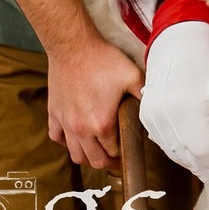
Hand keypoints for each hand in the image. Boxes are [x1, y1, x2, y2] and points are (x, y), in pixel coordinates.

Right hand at [46, 33, 143, 170]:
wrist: (73, 46)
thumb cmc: (103, 60)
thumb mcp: (132, 76)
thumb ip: (145, 95)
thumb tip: (154, 109)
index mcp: (101, 124)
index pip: (113, 152)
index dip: (123, 154)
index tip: (129, 149)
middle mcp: (81, 129)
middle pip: (94, 161)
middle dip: (108, 162)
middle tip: (116, 158)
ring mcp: (65, 123)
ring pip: (75, 154)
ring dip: (88, 156)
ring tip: (98, 150)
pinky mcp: (54, 113)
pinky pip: (57, 137)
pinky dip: (66, 141)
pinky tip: (75, 135)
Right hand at [140, 21, 208, 191]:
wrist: (177, 37)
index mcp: (186, 110)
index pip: (204, 154)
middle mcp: (163, 116)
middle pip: (187, 156)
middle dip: (206, 172)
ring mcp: (150, 115)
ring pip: (173, 152)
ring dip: (192, 165)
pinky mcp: (145, 113)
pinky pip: (163, 142)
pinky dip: (179, 152)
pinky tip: (193, 156)